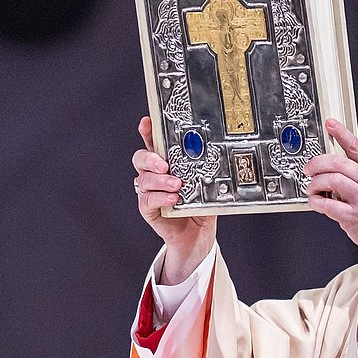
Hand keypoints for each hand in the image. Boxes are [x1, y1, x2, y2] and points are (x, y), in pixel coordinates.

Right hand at [133, 117, 215, 283]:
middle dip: (150, 157)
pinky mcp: (148, 209)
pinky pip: (147, 200)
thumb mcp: (207, 185)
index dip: (148, 131)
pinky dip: (160, 198)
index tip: (147, 122)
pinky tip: (172, 198)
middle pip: (141, 158)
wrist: (197, 235)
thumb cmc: (200, 206)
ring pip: (144, 179)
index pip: (155, 142)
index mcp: (168, 162)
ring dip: (160, 181)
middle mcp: (155, 175)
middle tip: (164, 164)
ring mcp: (150, 192)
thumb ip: (206, 172)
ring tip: (176, 184)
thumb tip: (216, 158)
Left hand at [305, 119, 357, 274]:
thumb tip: (333, 164)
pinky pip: (328, 205)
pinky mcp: (353, 217)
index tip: (330, 124)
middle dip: (317, 163)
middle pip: (338, 163)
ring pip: (332, 180)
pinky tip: (315, 201)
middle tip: (309, 168)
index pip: (357, 147)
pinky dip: (316, 201)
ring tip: (312, 188)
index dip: (341, 133)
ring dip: (315, 183)